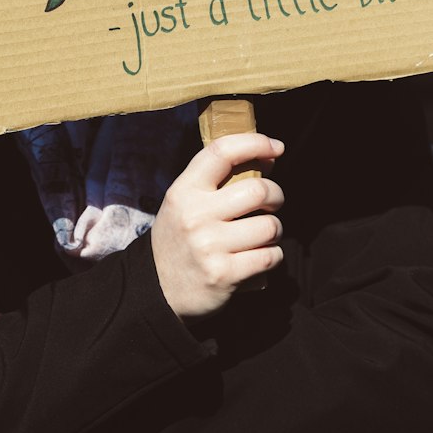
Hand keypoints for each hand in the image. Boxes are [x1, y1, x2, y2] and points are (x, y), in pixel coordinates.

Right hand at [150, 132, 284, 320]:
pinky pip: (269, 257)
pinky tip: (262, 256)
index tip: (276, 147)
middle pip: (258, 190)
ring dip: (275, 230)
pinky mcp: (224, 275)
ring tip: (263, 234)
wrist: (156, 289)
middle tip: (273, 202)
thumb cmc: (180, 237)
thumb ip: (221, 179)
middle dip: (276, 195)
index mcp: (184, 191)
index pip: (223, 152)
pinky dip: (273, 255)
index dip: (256, 143)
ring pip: (270, 226)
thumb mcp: (186, 201)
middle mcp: (196, 216)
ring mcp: (210, 247)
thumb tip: (268, 159)